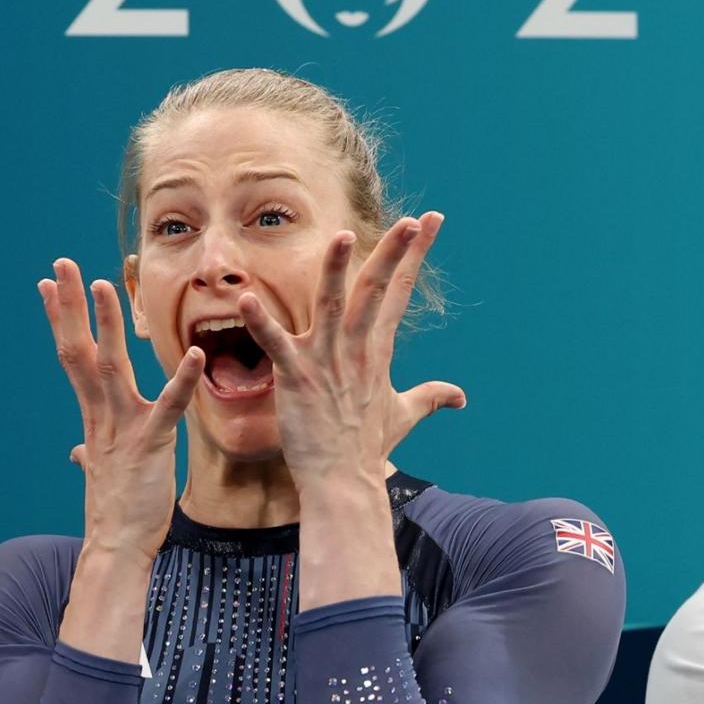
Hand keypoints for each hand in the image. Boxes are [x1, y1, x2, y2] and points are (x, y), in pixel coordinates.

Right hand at [44, 259, 203, 553]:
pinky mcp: (151, 444)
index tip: (49, 287)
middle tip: (60, 265)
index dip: (62, 321)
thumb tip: (77, 453)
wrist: (118, 547)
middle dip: (71, 307)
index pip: (73, 358)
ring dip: (108, 325)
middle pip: (80, 351)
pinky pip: (169, 406)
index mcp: (95, 417)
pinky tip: (196, 354)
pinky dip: (182, 380)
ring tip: (104, 285)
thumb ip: (90, 455)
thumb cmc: (116, 511)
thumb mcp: (102, 474)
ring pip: (112, 367)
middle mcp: (102, 415)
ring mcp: (124, 428)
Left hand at [236, 213, 463, 484]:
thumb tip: (459, 396)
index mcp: (377, 350)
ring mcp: (326, 361)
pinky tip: (245, 298)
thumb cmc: (366, 449)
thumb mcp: (402, 416)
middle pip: (378, 290)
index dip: (415, 254)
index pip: (399, 291)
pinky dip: (260, 322)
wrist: (343, 484)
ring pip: (332, 306)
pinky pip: (275, 344)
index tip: (432, 220)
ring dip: (337, 272)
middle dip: (397, 252)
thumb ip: (429, 398)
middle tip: (415, 220)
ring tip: (343, 237)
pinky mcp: (296, 377)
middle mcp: (356, 349)